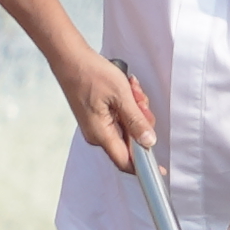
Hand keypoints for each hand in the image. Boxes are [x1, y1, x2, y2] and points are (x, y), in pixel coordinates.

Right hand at [54, 51, 157, 168]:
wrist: (69, 59)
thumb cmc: (91, 74)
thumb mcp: (121, 96)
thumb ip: (136, 121)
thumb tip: (149, 142)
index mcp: (101, 134)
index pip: (125, 162)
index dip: (144, 167)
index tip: (160, 170)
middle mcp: (97, 135)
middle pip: (130, 141)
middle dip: (141, 122)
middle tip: (140, 100)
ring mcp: (97, 126)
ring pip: (127, 128)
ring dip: (135, 110)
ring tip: (131, 90)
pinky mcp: (97, 117)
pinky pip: (119, 119)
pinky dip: (126, 106)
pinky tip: (126, 90)